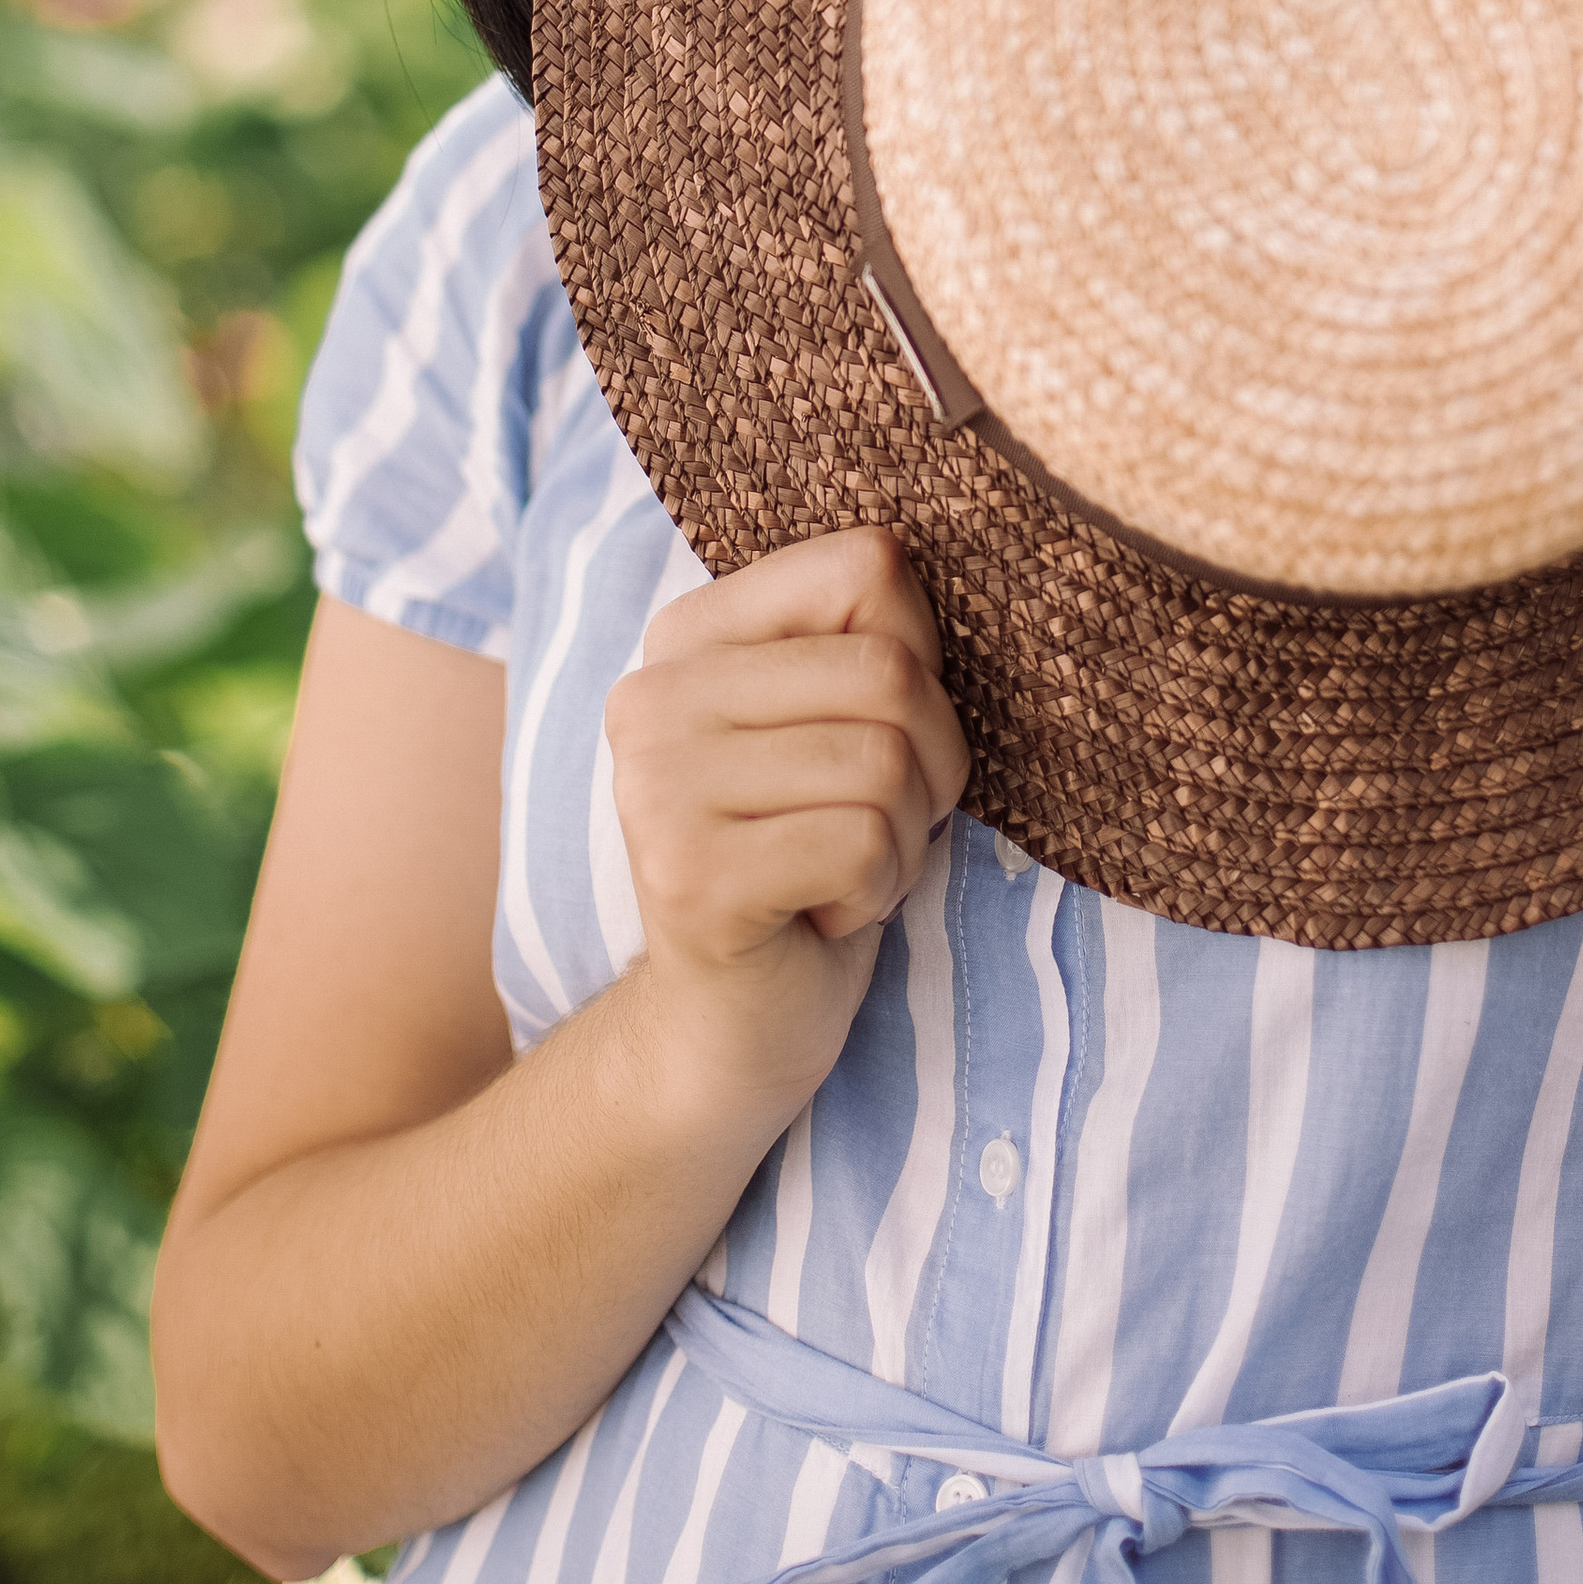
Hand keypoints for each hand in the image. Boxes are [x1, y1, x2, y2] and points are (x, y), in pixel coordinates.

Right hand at [606, 527, 969, 1117]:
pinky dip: (876, 890)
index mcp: (688, 633)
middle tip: (872, 822)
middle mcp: (652, 696)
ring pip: (886, 760)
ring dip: (901, 837)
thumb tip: (914, 557)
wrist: (732, 1026)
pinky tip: (820, 915)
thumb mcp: (845, 723)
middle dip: (930, 763)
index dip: (922, 657)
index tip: (876, 731)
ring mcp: (656, 787)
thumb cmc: (816, 853)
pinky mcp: (689, 878)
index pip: (869, 564)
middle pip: (891, 670)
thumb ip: (872, 636)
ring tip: (840, 869)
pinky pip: (863, 842)